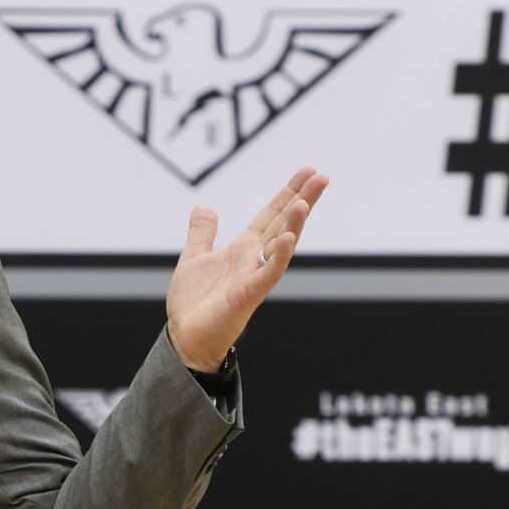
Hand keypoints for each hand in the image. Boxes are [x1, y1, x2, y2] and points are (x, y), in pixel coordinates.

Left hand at [165, 167, 327, 370]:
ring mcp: (255, 276)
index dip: (287, 193)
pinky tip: (286, 237)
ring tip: (305, 201)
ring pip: (280, 245)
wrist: (186, 336)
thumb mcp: (193, 258)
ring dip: (293, 224)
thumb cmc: (194, 303)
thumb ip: (202, 233)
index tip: (307, 172)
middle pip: (283, 224)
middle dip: (302, 200)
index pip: (270, 215)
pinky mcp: (249, 294)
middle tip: (322, 176)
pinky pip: (268, 272)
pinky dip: (278, 255)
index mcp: (243, 249)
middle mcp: (254, 259)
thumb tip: (204, 207)